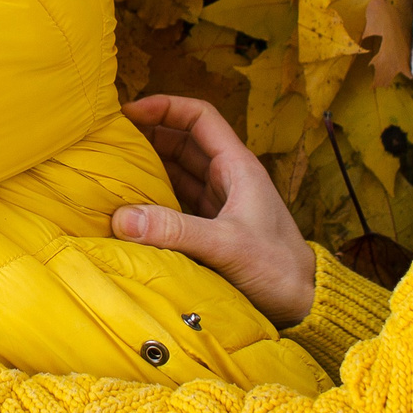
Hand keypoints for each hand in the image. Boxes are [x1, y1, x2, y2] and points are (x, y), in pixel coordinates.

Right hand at [113, 94, 317, 326]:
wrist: (304, 304)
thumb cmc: (277, 268)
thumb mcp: (226, 245)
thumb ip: (176, 231)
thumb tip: (122, 218)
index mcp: (238, 166)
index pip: (200, 118)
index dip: (165, 107)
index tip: (129, 113)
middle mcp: (228, 178)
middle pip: (183, 142)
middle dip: (149, 136)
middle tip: (109, 140)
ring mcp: (220, 203)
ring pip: (178, 172)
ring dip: (149, 168)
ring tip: (111, 168)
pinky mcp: (213, 228)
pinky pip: (177, 203)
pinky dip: (155, 200)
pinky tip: (131, 207)